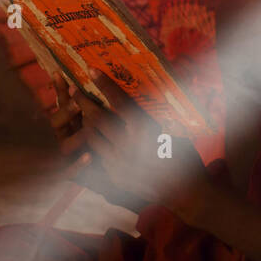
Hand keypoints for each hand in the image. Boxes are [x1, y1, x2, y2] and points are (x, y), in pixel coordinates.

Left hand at [63, 72, 213, 220]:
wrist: (184, 191)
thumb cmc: (183, 155)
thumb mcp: (171, 128)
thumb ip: (150, 115)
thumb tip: (138, 93)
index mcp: (144, 129)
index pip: (118, 100)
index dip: (104, 84)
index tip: (91, 70)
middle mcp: (127, 144)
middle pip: (97, 118)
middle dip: (83, 102)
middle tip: (75, 90)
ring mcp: (118, 162)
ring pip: (92, 137)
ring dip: (86, 123)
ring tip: (82, 113)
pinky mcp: (114, 176)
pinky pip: (97, 155)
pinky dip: (94, 144)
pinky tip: (94, 137)